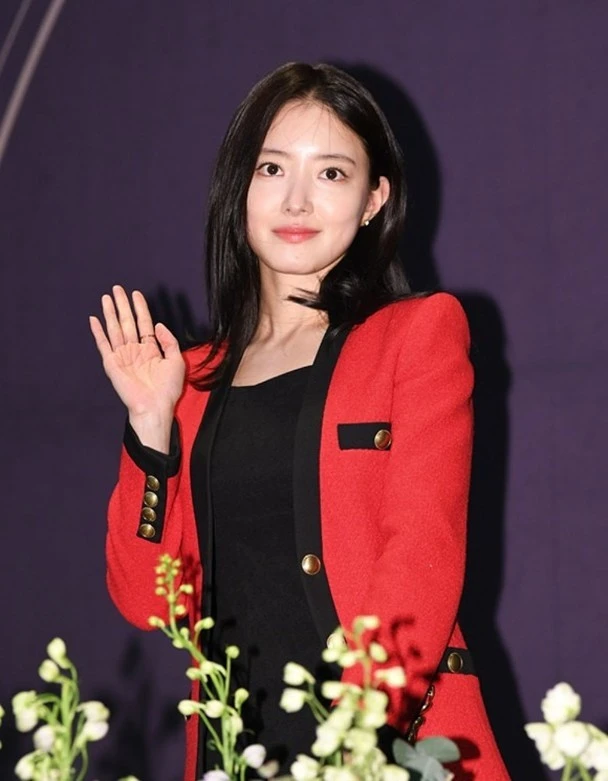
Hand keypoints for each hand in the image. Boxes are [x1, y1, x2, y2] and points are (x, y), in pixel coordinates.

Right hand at [89, 286, 185, 448]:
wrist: (154, 407)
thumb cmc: (167, 389)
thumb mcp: (176, 361)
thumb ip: (169, 341)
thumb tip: (158, 325)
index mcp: (150, 350)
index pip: (143, 324)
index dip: (140, 308)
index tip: (136, 294)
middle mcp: (135, 350)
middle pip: (127, 322)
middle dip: (123, 305)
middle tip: (118, 288)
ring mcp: (122, 356)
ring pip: (115, 329)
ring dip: (110, 313)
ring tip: (107, 297)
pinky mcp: (112, 364)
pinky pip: (103, 345)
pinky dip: (98, 332)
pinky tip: (94, 319)